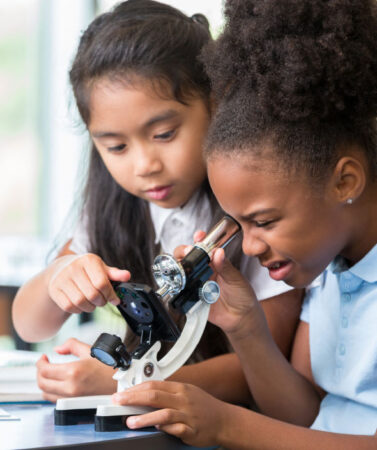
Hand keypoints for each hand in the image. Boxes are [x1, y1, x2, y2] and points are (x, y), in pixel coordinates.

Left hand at [36, 338, 116, 401]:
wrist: (121, 383)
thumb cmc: (109, 368)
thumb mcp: (90, 350)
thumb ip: (71, 345)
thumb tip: (58, 349)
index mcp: (74, 371)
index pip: (45, 370)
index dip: (40, 363)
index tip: (43, 358)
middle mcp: (70, 387)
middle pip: (42, 383)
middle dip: (39, 372)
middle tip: (44, 364)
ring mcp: (72, 398)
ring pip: (46, 394)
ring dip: (44, 383)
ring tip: (49, 374)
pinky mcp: (74, 404)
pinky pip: (55, 400)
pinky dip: (51, 391)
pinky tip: (57, 383)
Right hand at [47, 253, 129, 313]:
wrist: (62, 269)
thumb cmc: (86, 270)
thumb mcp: (102, 269)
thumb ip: (115, 274)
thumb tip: (127, 276)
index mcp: (88, 260)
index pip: (102, 283)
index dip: (111, 295)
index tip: (115, 300)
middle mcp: (73, 267)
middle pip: (92, 294)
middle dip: (101, 302)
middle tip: (102, 301)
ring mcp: (62, 278)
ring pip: (80, 302)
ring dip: (90, 307)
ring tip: (93, 303)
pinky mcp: (54, 289)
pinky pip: (69, 306)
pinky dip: (78, 310)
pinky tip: (81, 305)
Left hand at [112, 381, 230, 447]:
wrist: (224, 420)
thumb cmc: (203, 407)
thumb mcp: (186, 393)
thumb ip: (167, 393)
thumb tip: (143, 394)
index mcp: (180, 388)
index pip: (153, 384)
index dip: (135, 389)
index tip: (121, 393)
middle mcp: (183, 399)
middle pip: (154, 395)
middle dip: (133, 398)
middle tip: (118, 402)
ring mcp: (187, 414)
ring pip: (163, 413)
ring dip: (144, 418)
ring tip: (130, 422)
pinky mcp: (191, 430)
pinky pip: (176, 429)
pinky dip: (164, 428)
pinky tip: (155, 429)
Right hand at [174, 231, 265, 338]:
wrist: (240, 317)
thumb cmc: (242, 295)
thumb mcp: (236, 279)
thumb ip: (226, 266)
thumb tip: (218, 252)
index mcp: (215, 262)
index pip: (204, 247)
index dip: (199, 240)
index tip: (199, 236)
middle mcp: (204, 270)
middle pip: (188, 257)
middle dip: (184, 251)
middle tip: (188, 252)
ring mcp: (197, 283)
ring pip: (182, 271)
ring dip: (179, 267)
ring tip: (181, 266)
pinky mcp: (192, 296)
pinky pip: (181, 289)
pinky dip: (177, 285)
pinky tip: (179, 283)